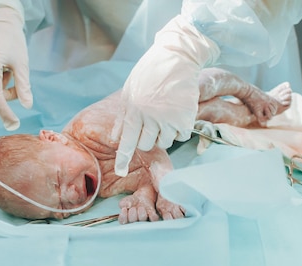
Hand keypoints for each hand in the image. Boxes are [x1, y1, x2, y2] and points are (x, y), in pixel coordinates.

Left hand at [113, 15, 218, 176]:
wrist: (177, 57)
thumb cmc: (151, 73)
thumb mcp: (129, 90)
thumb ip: (123, 115)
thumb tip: (115, 138)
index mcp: (134, 109)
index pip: (126, 140)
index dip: (123, 158)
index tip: (120, 172)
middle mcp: (150, 116)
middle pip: (146, 145)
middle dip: (147, 139)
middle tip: (152, 125)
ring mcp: (169, 117)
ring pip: (165, 143)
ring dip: (164, 135)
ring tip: (165, 116)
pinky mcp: (186, 117)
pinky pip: (182, 136)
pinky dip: (180, 130)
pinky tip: (177, 115)